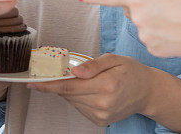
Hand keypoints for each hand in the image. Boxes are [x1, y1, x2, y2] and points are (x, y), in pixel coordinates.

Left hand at [29, 54, 152, 126]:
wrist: (147, 92)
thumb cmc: (130, 71)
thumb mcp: (114, 59)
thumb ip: (92, 64)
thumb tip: (74, 71)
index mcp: (106, 84)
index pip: (69, 86)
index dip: (49, 85)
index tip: (32, 83)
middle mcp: (103, 103)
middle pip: (68, 94)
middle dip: (59, 83)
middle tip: (56, 73)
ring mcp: (102, 115)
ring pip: (73, 101)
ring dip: (71, 90)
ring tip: (84, 80)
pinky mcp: (101, 121)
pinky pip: (80, 108)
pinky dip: (79, 98)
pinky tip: (90, 90)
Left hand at [78, 0, 180, 57]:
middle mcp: (138, 18)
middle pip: (130, 7)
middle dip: (140, 1)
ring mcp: (146, 36)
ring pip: (141, 22)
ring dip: (152, 15)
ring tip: (177, 12)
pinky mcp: (155, 50)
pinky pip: (151, 36)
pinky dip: (160, 30)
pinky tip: (177, 26)